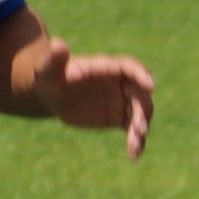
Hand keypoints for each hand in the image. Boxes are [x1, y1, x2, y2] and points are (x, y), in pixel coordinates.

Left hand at [26, 37, 156, 158]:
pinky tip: (134, 155)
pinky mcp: (120, 118)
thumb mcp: (48, 69)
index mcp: (107, 67)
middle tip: (139, 129)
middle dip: (143, 111)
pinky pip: (134, 130)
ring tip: (135, 145)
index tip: (150, 86)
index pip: (129, 68)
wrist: (51, 95)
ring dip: (141, 129)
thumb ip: (55, 58)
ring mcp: (122, 101)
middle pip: (140, 95)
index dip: (141, 75)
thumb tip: (58, 43)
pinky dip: (136, 142)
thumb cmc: (48, 77)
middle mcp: (120, 83)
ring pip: (140, 114)